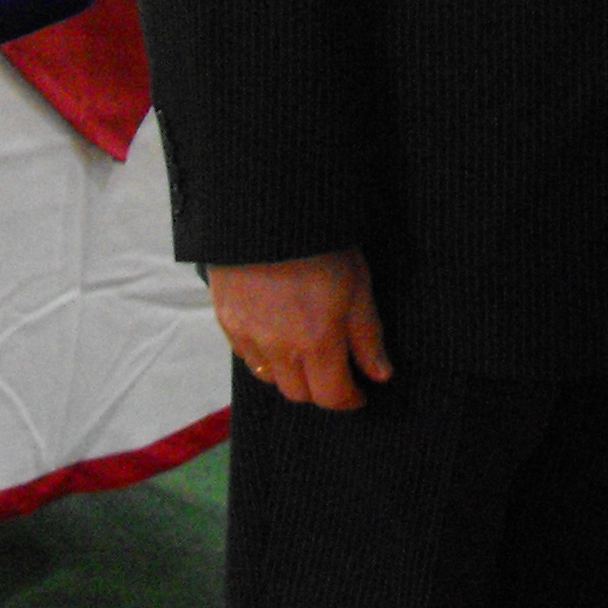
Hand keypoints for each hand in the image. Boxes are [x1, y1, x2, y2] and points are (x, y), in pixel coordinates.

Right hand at [212, 252, 394, 410]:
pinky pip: (245, 356)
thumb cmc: (322, 242)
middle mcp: (279, 348)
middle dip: (320, 389)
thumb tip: (381, 375)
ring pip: (270, 379)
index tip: (359, 395)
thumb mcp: (358, 284)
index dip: (349, 400)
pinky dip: (263, 356)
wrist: (269, 208)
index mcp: (317, 341)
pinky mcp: (226, 320)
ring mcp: (248, 336)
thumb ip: (368, 336)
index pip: (331, 397)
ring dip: (290, 374)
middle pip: (299, 394)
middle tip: (334, 370)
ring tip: (305, 351)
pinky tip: (275, 335)